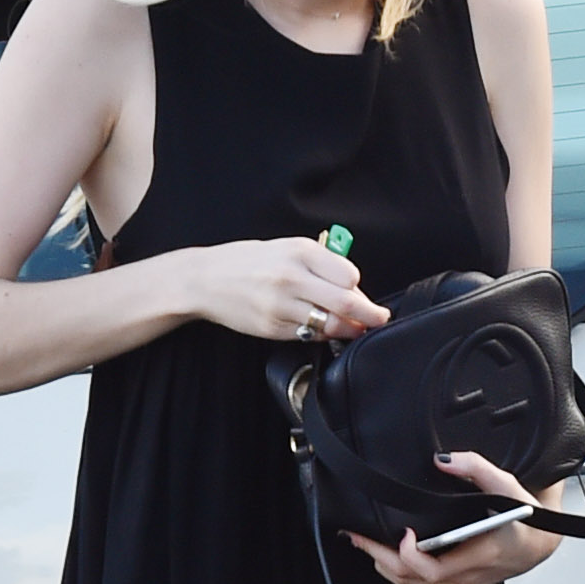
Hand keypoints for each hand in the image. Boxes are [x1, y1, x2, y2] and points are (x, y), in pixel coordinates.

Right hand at [189, 236, 388, 343]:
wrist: (205, 279)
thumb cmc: (248, 262)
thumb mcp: (286, 248)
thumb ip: (319, 263)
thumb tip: (352, 288)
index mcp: (300, 251)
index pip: (349, 275)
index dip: (359, 287)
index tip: (361, 294)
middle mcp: (292, 277)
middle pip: (347, 302)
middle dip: (370, 315)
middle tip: (379, 319)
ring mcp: (281, 305)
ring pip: (330, 324)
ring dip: (348, 329)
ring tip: (353, 327)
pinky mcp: (273, 327)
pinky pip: (308, 335)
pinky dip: (320, 334)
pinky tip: (318, 328)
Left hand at [346, 450, 565, 583]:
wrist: (544, 540)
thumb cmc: (528, 516)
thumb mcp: (509, 486)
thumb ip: (478, 468)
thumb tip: (443, 459)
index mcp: (482, 556)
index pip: (434, 570)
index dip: (410, 556)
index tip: (402, 532)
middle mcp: (470, 579)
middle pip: (413, 580)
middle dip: (381, 557)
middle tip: (358, 536)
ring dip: (385, 565)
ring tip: (364, 543)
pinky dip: (398, 570)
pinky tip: (386, 553)